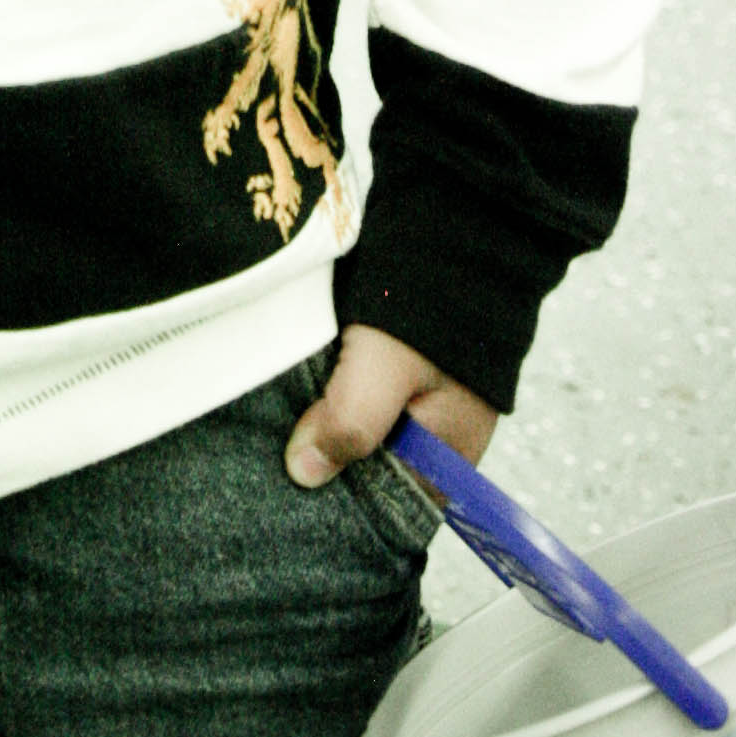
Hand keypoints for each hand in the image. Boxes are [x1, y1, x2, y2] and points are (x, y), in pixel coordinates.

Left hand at [286, 322, 495, 490]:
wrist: (463, 227)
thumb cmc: (433, 304)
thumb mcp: (386, 368)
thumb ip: (351, 424)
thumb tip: (304, 473)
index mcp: (445, 459)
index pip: (386, 509)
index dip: (335, 501)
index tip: (287, 481)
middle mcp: (435, 440)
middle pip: (369, 469)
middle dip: (324, 455)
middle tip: (272, 443)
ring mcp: (421, 402)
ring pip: (360, 429)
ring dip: (324, 419)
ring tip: (275, 414)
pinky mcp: (403, 369)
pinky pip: (360, 394)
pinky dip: (331, 389)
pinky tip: (299, 379)